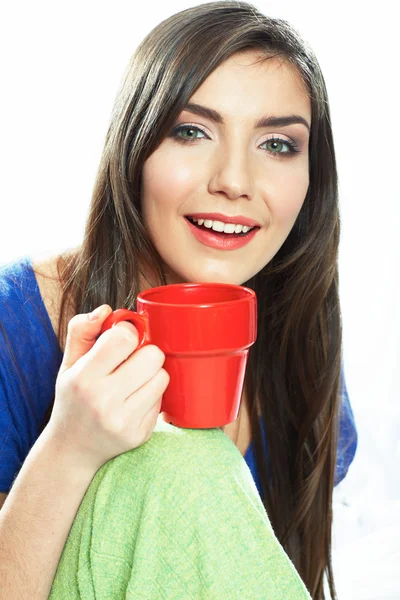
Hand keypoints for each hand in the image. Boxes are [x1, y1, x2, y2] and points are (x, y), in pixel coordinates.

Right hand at [46, 305, 169, 471]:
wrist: (73, 449)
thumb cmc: (73, 398)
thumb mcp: (68, 363)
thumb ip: (82, 330)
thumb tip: (106, 310)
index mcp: (84, 378)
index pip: (124, 338)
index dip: (127, 333)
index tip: (121, 341)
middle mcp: (104, 401)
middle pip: (153, 356)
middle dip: (144, 353)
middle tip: (130, 361)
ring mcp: (124, 421)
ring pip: (162, 377)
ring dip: (151, 374)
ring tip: (132, 381)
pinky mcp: (141, 435)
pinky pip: (162, 399)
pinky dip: (151, 395)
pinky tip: (133, 401)